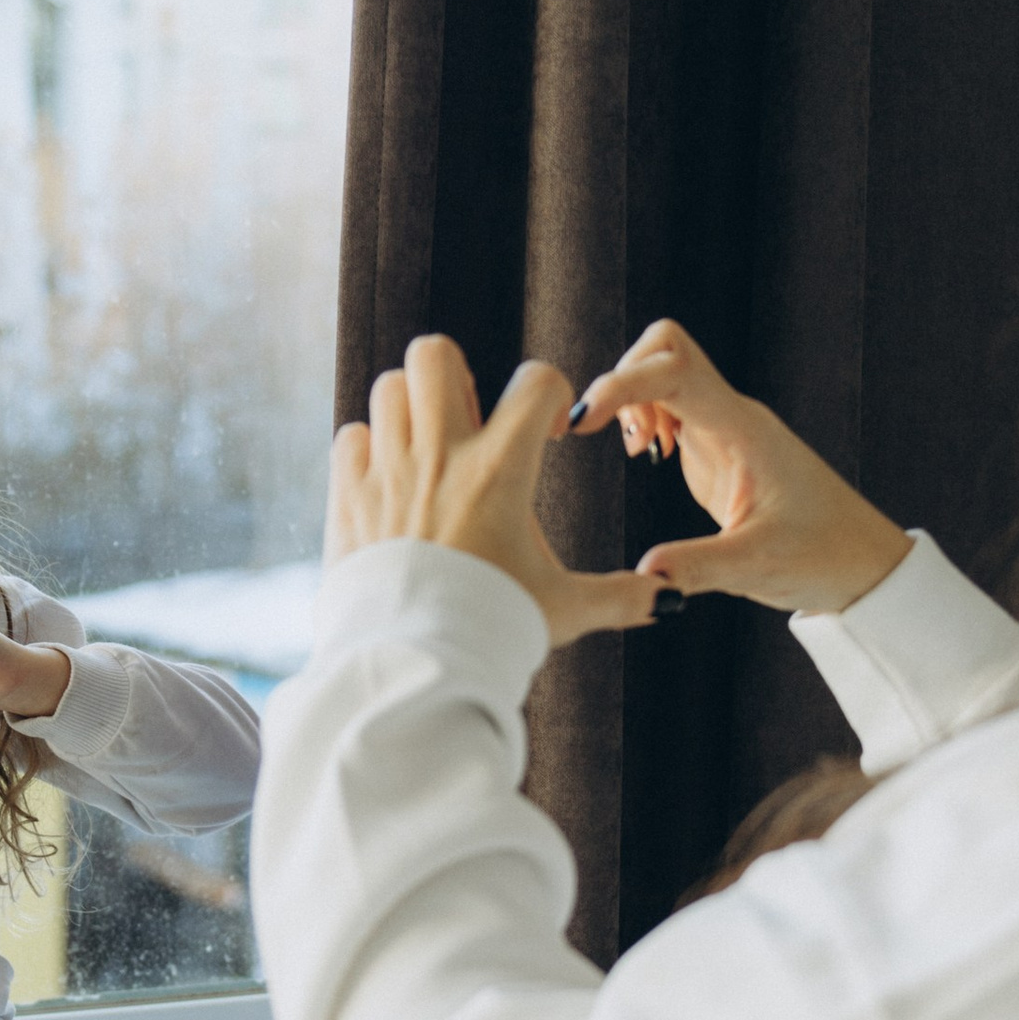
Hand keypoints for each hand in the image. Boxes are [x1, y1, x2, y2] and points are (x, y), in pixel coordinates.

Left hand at [324, 336, 662, 645]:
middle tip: (470, 421)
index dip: (551, 393)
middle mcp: (441, 457)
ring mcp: (388, 471)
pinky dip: (368, 449)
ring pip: (390, 387)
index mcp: (500, 471)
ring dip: (412, 408)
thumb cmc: (493, 630)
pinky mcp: (349, 496)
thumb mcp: (565, 611)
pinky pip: (351, 437)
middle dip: (457, 375)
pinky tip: (389, 482)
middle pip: (435, 353)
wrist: (416, 665)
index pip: (536, 381)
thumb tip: (669, 599)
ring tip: (429, 450)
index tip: (547, 432)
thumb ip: (620, 597)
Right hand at [568, 320, 911, 615]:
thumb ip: (698, 568)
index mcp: (744, 431)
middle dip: (625, 380)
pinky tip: (651, 455)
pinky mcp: (718, 447)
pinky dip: (645, 417)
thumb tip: (644, 575)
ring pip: (664, 371)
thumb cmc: (824, 556)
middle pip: (665, 347)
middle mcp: (733, 417)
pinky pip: (671, 404)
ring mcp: (724, 428)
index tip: (585, 421)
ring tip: (638, 452)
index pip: (676, 372)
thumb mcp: (757, 568)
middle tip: (619, 441)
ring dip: (633, 399)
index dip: (624, 383)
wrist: (863, 562)